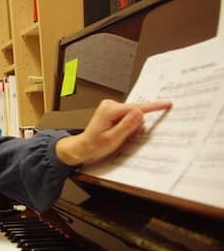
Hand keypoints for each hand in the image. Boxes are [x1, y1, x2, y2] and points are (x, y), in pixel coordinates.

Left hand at [55, 99, 171, 166]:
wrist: (84, 147)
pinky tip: (120, 132)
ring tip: (120, 136)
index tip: (167, 104)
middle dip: (138, 123)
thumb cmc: (96, 145)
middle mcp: (110, 105)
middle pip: (134, 110)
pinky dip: (128, 123)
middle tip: (128, 135)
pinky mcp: (112, 111)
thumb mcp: (114, 138)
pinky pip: (127, 115)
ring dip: (132, 125)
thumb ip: (128, 125)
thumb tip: (140, 112)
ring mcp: (110, 106)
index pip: (137, 108)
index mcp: (110, 110)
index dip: (153, 107)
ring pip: (131, 114)